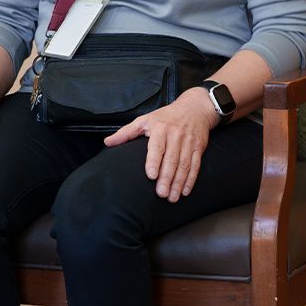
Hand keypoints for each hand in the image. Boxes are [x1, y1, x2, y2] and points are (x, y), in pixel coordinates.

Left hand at [103, 91, 220, 201]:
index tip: (151, 176)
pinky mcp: (198, 148)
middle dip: (166, 178)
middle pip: (171, 159)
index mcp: (160, 129)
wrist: (194, 109)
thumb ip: (126, 132)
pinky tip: (185, 191)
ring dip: (178, 183)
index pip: (157, 147)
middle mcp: (175, 136)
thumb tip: (107, 142)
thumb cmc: (165, 117)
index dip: (154, 161)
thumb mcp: (144, 120)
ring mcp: (188, 143)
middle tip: (161, 194)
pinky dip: (191, 180)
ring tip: (172, 197)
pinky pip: (195, 166)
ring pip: (184, 165)